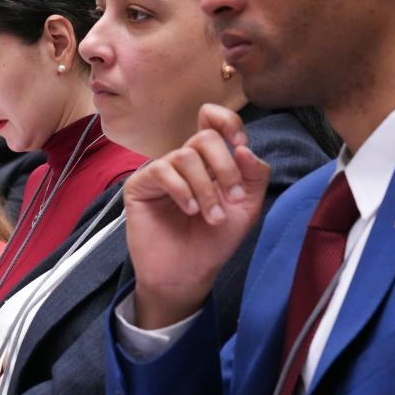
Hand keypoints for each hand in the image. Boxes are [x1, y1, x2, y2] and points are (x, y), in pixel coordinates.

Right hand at [125, 104, 270, 329]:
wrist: (187, 273)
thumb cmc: (214, 241)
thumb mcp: (246, 208)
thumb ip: (254, 176)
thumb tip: (244, 148)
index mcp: (209, 162)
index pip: (212, 120)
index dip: (228, 123)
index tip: (240, 145)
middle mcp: (185, 162)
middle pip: (205, 137)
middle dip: (225, 167)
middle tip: (232, 198)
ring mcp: (162, 171)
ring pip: (187, 155)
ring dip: (206, 188)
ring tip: (211, 216)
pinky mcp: (140, 185)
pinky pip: (162, 170)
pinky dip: (183, 190)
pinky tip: (190, 210)